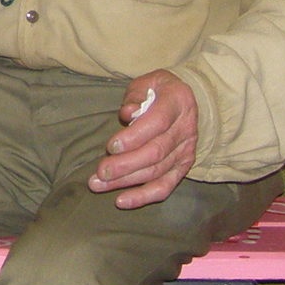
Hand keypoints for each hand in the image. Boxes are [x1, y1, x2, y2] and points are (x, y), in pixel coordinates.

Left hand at [89, 71, 197, 209]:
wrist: (184, 101)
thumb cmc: (157, 91)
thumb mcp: (146, 83)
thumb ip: (135, 96)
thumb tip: (128, 113)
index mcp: (177, 102)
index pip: (157, 122)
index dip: (134, 136)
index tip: (111, 146)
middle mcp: (186, 128)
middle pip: (156, 152)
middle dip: (126, 164)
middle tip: (100, 172)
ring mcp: (186, 150)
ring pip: (156, 171)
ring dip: (126, 181)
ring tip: (98, 185)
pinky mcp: (183, 167)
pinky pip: (165, 186)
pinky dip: (143, 196)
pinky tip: (122, 201)